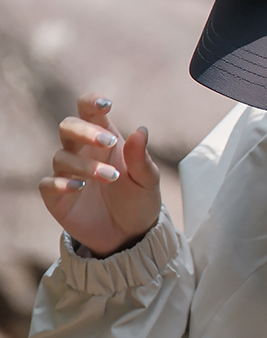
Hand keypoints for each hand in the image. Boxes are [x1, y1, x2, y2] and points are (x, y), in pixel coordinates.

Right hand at [39, 94, 161, 256]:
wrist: (131, 235)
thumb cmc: (139, 199)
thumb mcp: (147, 178)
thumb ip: (141, 157)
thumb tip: (140, 130)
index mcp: (106, 138)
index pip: (89, 111)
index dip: (92, 102)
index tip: (106, 104)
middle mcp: (83, 152)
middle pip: (68, 127)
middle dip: (85, 131)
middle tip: (109, 142)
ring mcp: (68, 174)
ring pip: (61, 156)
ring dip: (85, 164)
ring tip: (111, 176)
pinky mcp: (57, 197)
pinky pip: (47, 184)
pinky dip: (61, 183)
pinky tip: (79, 186)